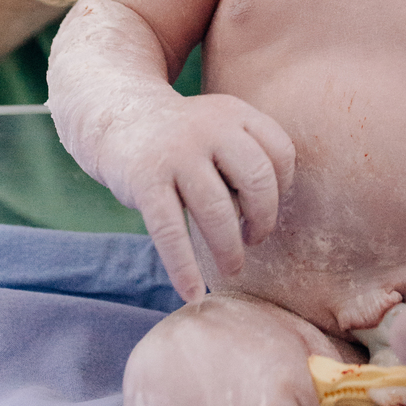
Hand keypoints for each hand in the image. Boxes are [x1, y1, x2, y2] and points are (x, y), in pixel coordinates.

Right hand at [109, 92, 295, 304]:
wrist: (122, 120)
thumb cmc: (185, 141)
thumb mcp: (220, 130)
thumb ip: (247, 159)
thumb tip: (268, 218)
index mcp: (235, 114)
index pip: (280, 151)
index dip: (283, 186)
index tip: (269, 206)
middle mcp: (210, 127)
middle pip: (257, 179)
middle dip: (263, 220)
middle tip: (254, 240)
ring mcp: (177, 153)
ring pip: (217, 210)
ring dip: (229, 249)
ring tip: (232, 267)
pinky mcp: (146, 179)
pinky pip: (170, 231)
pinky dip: (183, 267)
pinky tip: (192, 291)